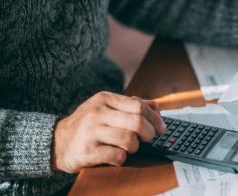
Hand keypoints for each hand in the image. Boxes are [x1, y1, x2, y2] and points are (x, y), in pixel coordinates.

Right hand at [51, 92, 165, 172]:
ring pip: (129, 139)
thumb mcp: (106, 107)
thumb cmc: (88, 124)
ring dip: (135, 147)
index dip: (154, 118)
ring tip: (130, 147)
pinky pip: (117, 156)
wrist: (57, 142)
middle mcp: (97, 113)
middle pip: (137, 122)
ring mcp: (91, 132)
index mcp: (105, 99)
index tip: (161, 128)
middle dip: (149, 133)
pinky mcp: (87, 151)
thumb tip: (156, 105)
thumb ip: (130, 104)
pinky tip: (117, 156)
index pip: (139, 106)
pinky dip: (122, 158)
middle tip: (148, 139)